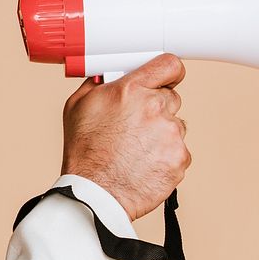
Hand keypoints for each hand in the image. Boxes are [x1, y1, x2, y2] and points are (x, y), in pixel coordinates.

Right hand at [61, 54, 190, 221]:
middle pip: (171, 97)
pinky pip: (179, 150)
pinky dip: (165, 156)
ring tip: (136, 150)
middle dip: (156, 108)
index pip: (169, 65)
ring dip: (160, 134)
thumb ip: (98, 83)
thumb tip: (110, 74)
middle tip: (136, 125)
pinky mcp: (181, 158)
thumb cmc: (83, 153)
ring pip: (175, 126)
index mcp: (131, 90)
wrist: (94, 194)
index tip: (165, 78)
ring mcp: (171, 134)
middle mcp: (155, 107)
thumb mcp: (77, 106)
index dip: (168, 72)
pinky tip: (144, 164)